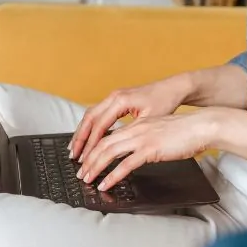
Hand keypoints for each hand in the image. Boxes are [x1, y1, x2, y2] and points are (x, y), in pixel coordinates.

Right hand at [69, 75, 191, 161]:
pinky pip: (97, 114)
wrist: (173, 87)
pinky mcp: (116, 100)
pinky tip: (86, 138)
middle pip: (89, 118)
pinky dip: (90, 127)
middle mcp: (113, 96)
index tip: (86, 158)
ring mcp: (114, 97)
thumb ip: (131, 133)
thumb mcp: (149, 120)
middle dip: (80, 139)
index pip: (100, 125)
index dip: (91, 144)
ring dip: (82, 132)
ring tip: (74, 149)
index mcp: (120, 101)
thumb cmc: (165, 102)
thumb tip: (116, 148)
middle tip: (73, 156)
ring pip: (90, 115)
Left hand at [77, 111, 216, 190]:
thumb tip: (135, 152)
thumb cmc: (184, 131)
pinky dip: (112, 175)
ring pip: (109, 152)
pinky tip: (105, 183)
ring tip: (87, 179)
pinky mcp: (150, 149)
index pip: (108, 134)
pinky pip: (126, 164)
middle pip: (103, 143)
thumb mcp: (159, 132)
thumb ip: (145, 139)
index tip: (85, 159)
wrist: (201, 126)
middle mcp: (135, 129)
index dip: (93, 147)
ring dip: (95, 166)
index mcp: (137, 125)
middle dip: (88, 158)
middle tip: (80, 172)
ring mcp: (142, 138)